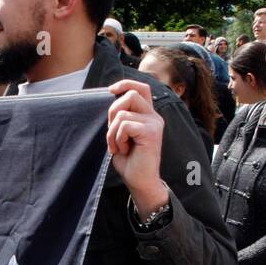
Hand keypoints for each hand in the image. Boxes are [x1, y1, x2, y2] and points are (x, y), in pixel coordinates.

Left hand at [106, 79, 166, 215]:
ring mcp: (154, 124)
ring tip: (118, 146)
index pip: (141, 87)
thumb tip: (111, 99)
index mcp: (148, 115)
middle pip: (130, 94)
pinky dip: (118, 139)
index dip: (125, 83)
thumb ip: (120, 117)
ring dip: (112, 132)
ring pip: (123, 113)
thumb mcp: (121, 134)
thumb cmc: (129, 160)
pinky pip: (125, 126)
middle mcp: (154, 116)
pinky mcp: (151, 133)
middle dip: (113, 111)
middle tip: (112, 132)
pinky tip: (124, 150)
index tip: (110, 90)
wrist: (140, 181)